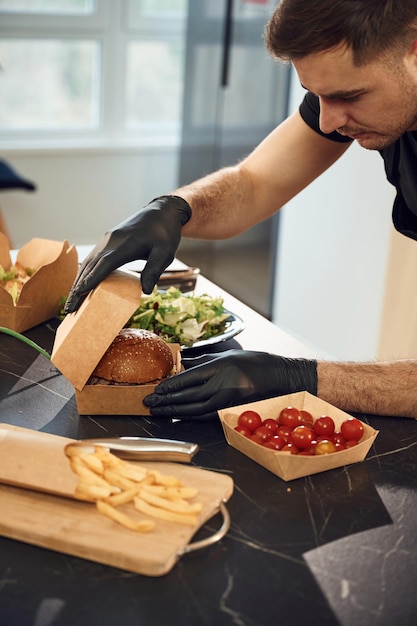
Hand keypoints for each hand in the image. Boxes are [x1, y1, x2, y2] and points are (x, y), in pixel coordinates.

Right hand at [64, 195, 190, 312]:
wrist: (160, 213)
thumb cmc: (164, 234)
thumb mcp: (165, 253)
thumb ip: (154, 270)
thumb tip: (146, 291)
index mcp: (124, 244)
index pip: (103, 264)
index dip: (91, 279)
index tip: (79, 294)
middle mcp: (110, 241)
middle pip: (90, 267)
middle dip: (78, 288)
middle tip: (69, 310)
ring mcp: (106, 241)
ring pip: (87, 263)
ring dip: (77, 283)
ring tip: (71, 303)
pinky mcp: (106, 242)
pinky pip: (91, 260)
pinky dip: (84, 274)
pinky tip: (80, 287)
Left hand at [144, 349, 317, 420]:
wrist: (282, 378)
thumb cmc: (256, 363)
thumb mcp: (229, 355)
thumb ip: (204, 360)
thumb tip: (182, 364)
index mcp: (222, 367)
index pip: (189, 378)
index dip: (170, 385)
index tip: (156, 388)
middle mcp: (224, 384)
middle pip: (188, 395)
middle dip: (166, 400)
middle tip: (149, 402)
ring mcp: (229, 400)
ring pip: (194, 409)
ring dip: (174, 411)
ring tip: (159, 411)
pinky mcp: (233, 410)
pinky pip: (206, 416)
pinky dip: (190, 417)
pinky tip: (179, 416)